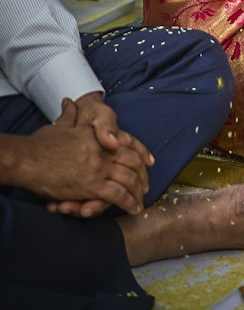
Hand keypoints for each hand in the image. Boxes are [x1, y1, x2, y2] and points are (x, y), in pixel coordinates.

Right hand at [45, 95, 154, 216]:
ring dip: (138, 192)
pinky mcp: (92, 185)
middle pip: (132, 162)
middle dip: (142, 175)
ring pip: (129, 180)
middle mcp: (103, 150)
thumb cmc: (41, 144)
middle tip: (146, 185)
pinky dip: (128, 202)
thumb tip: (68, 102)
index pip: (128, 142)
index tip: (149, 161)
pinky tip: (134, 207)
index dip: (141, 152)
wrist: (29, 158)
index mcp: (98, 136)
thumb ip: (69, 116)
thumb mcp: (60, 126)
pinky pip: (117, 195)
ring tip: (141, 201)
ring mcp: (99, 168)